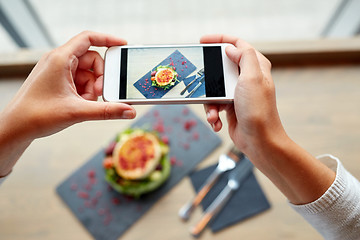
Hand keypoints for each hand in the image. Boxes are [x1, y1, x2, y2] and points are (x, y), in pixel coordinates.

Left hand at [4, 31, 135, 139]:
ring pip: (88, 73)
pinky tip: (80, 105)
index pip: (88, 38)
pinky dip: (85, 93)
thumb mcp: (78, 112)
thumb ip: (107, 110)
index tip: (123, 45)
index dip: (108, 39)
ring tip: (85, 103)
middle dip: (100, 78)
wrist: (17, 127)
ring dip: (92, 89)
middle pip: (92, 60)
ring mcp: (59, 71)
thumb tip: (129, 111)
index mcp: (61, 59)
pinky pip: (80, 82)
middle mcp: (59, 61)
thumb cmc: (38, 114)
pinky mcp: (59, 81)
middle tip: (99, 94)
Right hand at [201, 34, 285, 154]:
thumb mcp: (252, 78)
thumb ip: (244, 56)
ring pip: (214, 88)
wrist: (259, 141)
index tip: (203, 41)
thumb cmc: (258, 111)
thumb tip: (231, 47)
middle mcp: (247, 78)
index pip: (237, 45)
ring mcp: (238, 93)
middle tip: (202, 83)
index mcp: (255, 66)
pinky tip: (217, 122)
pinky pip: (214, 104)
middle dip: (209, 79)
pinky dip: (213, 114)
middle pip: (220, 67)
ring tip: (214, 114)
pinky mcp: (231, 106)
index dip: (220, 40)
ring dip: (210, 102)